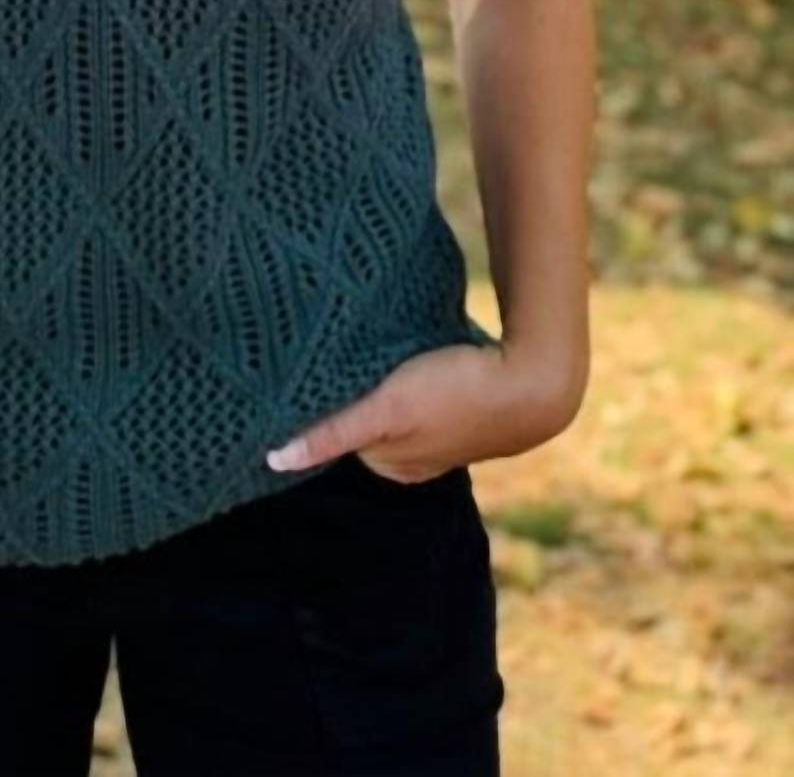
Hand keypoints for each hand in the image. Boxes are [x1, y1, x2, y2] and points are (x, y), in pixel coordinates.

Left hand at [264, 341, 586, 482]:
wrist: (535, 383)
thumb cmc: (456, 395)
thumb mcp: (387, 412)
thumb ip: (334, 435)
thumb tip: (274, 460)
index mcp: (389, 465)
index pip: (334, 431)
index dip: (317, 402)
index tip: (297, 372)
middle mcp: (409, 457)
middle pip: (359, 417)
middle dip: (343, 391)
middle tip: (326, 350)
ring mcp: (434, 435)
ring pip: (384, 403)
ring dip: (373, 378)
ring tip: (360, 344)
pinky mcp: (454, 408)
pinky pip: (412, 389)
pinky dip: (402, 373)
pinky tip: (406, 352)